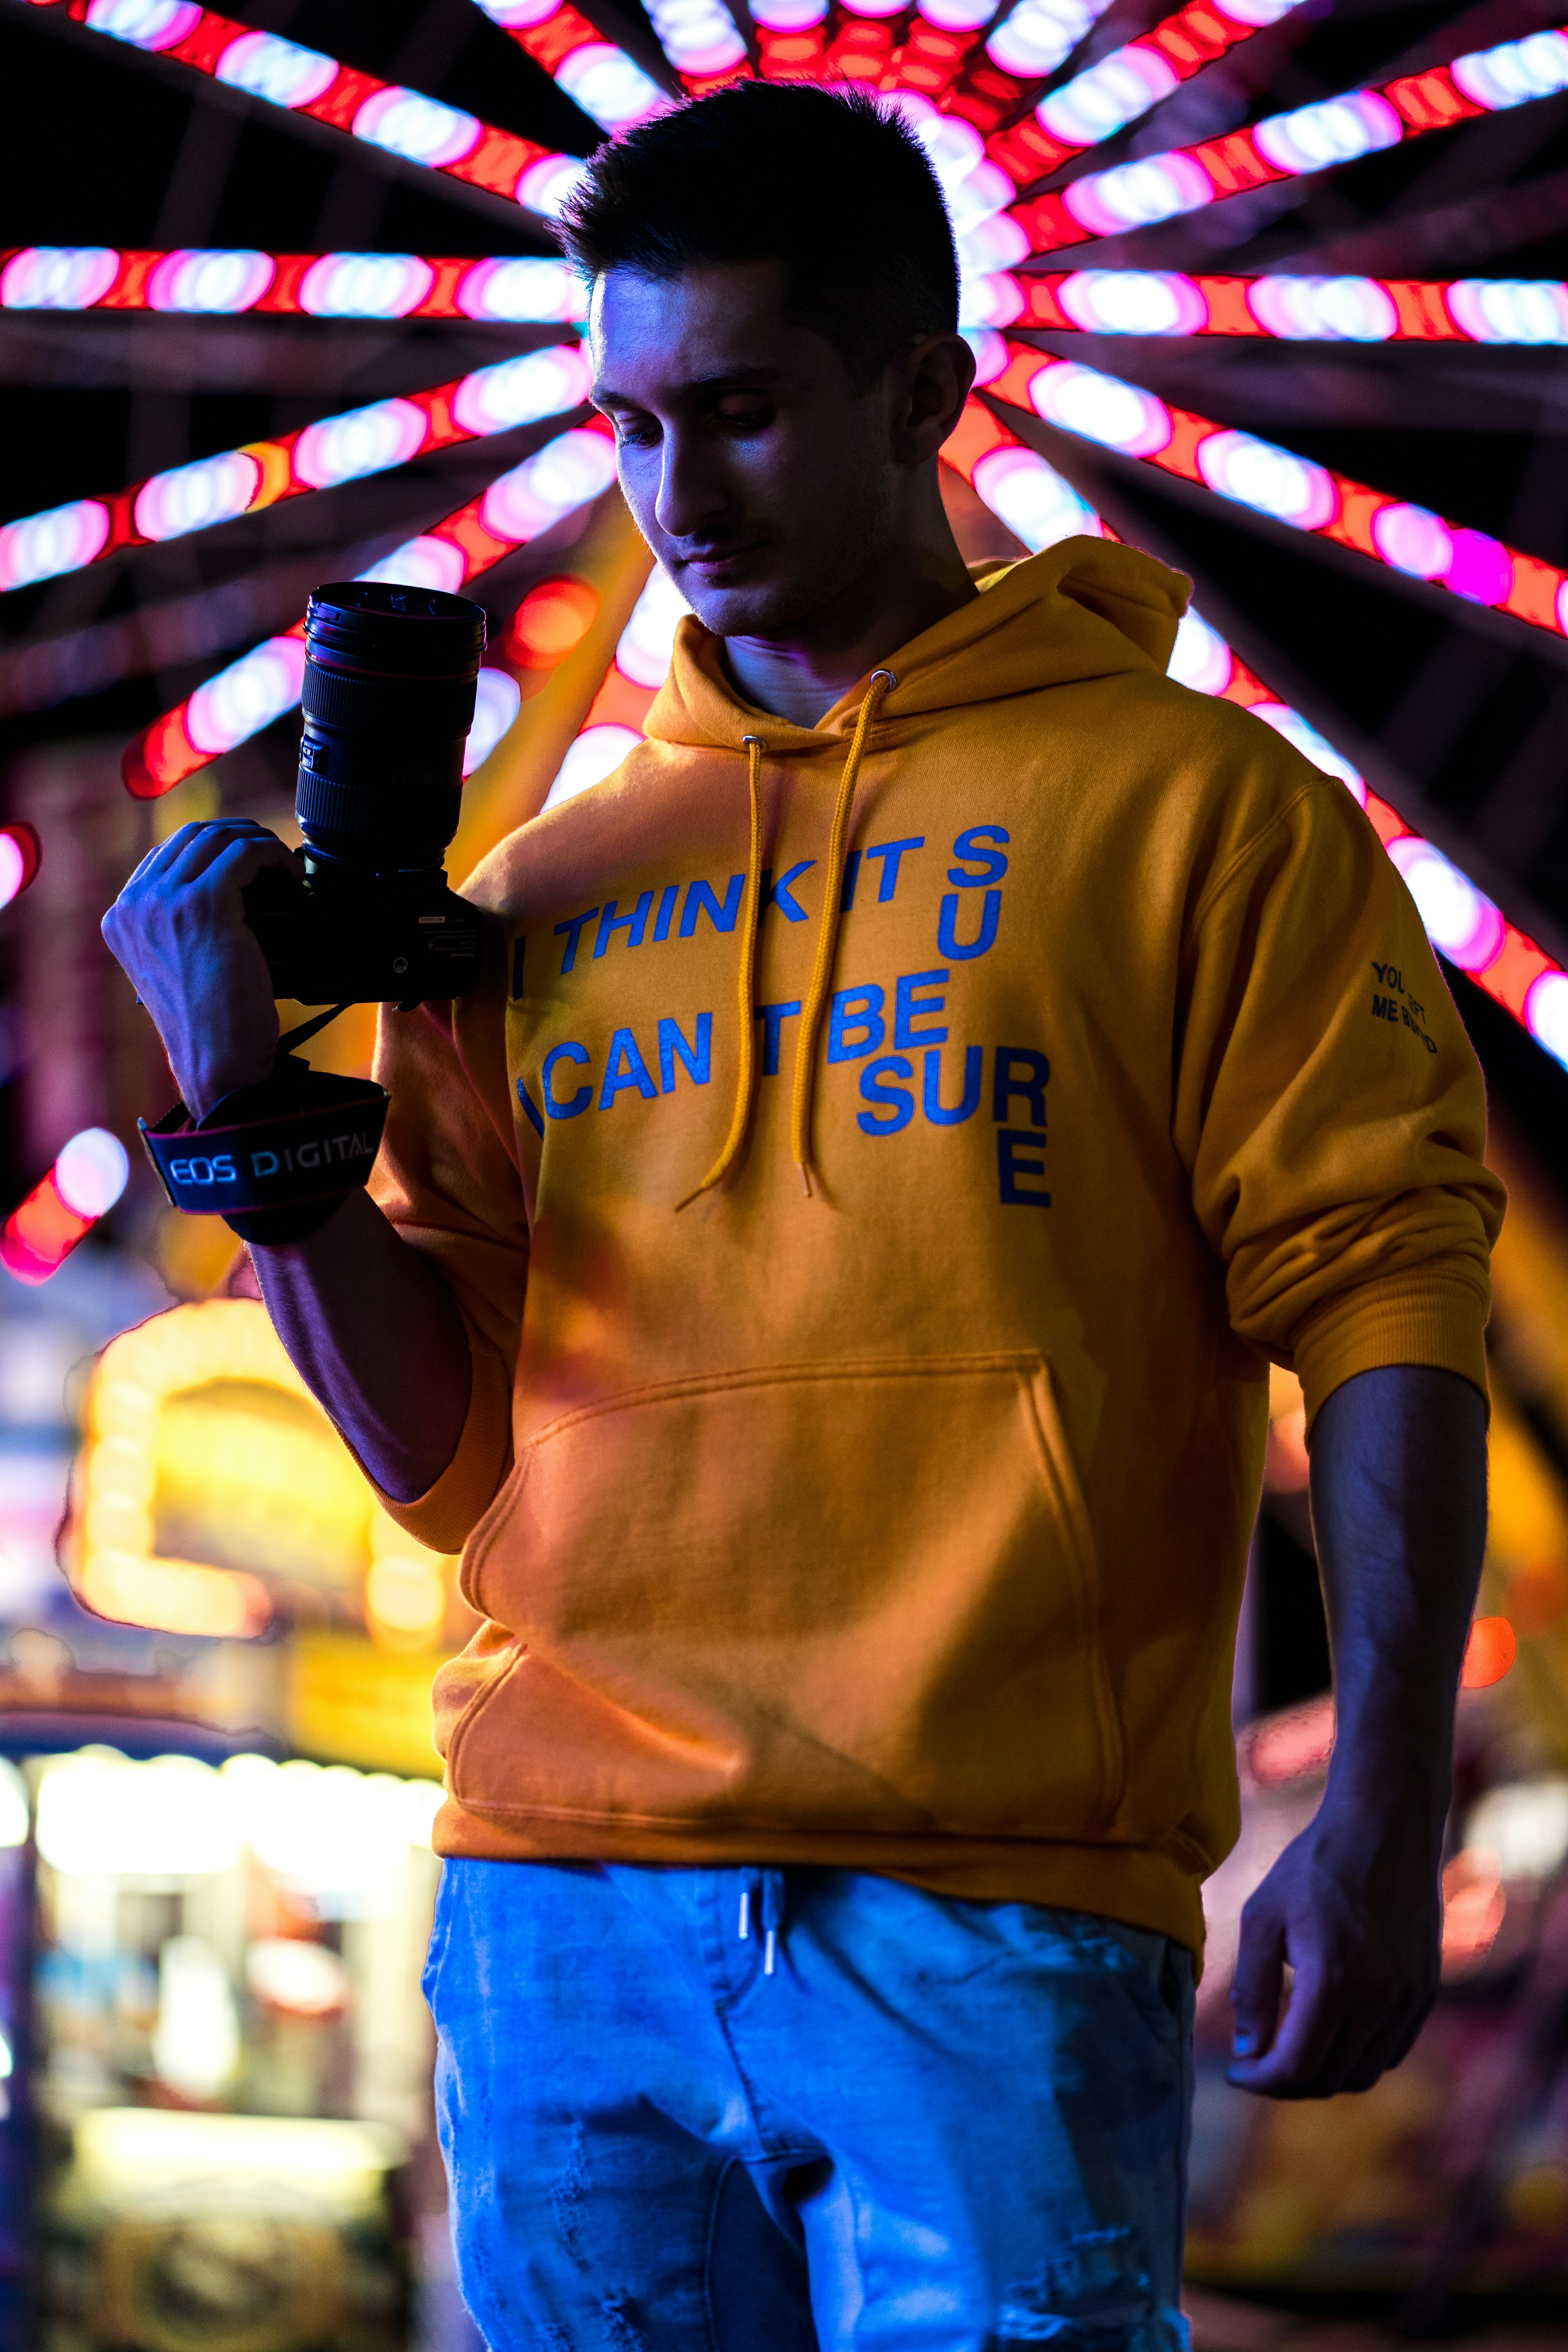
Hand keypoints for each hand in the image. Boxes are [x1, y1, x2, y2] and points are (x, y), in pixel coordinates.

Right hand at [102, 819, 300, 1119]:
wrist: (217, 1062)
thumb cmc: (209, 1026)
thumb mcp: (176, 967)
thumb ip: (179, 925)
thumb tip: (226, 887)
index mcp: (121, 918)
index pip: (168, 854)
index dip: (214, 848)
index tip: (248, 860)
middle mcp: (134, 905)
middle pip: (192, 836)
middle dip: (238, 837)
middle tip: (272, 857)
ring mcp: (164, 902)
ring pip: (219, 837)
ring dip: (259, 843)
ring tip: (285, 866)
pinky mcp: (202, 905)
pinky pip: (245, 853)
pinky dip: (274, 856)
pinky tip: (291, 875)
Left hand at [1227, 1793, 1442, 2097]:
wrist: (1383, 1829)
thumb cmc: (1314, 1866)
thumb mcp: (1263, 1917)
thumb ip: (1252, 1988)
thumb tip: (1247, 2050)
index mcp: (1334, 1982)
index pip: (1297, 2065)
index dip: (1260, 2080)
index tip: (1236, 2072)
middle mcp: (1380, 2000)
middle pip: (1329, 2078)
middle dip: (1286, 2082)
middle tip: (1257, 2064)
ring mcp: (1409, 2000)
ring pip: (1364, 2074)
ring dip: (1323, 2076)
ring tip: (1289, 2052)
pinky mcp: (1426, 1992)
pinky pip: (1391, 2052)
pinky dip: (1358, 2058)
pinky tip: (1330, 2034)